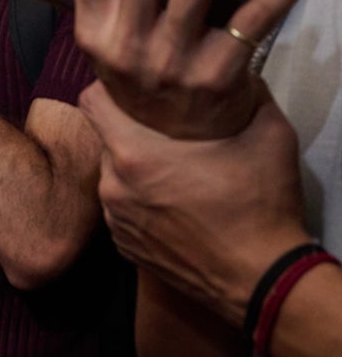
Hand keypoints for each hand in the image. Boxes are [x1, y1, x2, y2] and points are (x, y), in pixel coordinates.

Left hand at [81, 79, 310, 325]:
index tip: (130, 88)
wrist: (262, 281)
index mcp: (134, 153)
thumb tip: (238, 75)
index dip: (107, 88)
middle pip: (106, 139)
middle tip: (165, 131)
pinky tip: (173, 204)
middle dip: (130, 131)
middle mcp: (113, 185)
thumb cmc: (260, 207)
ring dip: (135, 169)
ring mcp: (115, 219)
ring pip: (113, 176)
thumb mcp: (266, 136)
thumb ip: (249, 95)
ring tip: (173, 171)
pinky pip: (122, 209)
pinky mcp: (123, 247)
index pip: (91, 101)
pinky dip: (139, 202)